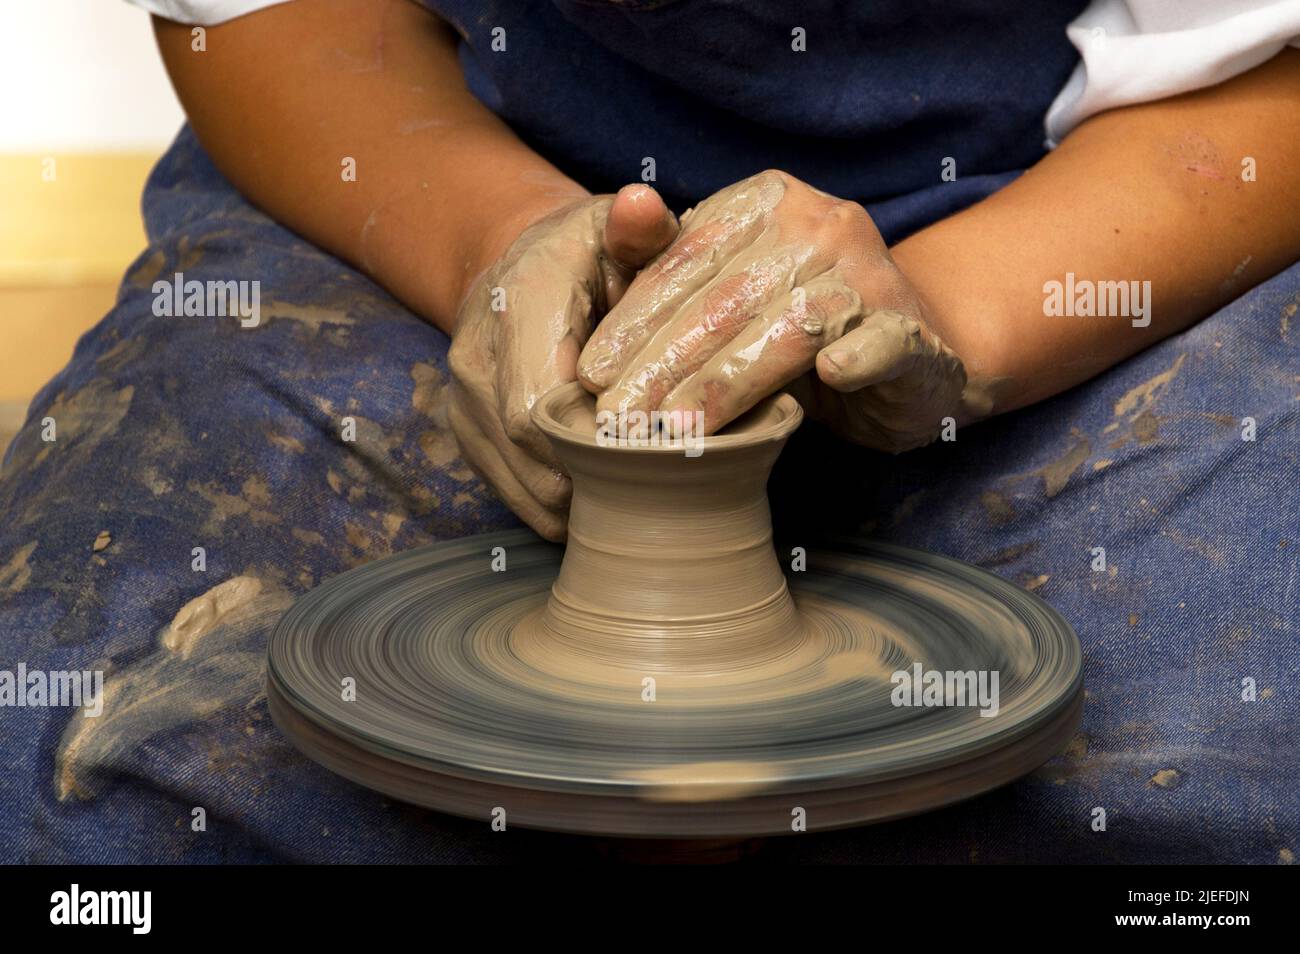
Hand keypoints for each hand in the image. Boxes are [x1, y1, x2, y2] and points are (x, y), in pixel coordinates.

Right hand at [449, 185, 677, 539]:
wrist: (519, 265)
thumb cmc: (590, 252)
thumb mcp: (619, 228)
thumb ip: (641, 227)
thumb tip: (643, 206)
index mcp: (516, 304)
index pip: (543, 404)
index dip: (603, 440)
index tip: (660, 444)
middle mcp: (476, 360)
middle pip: (536, 456)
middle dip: (603, 477)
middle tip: (666, 477)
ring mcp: (464, 405)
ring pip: (528, 489)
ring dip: (586, 499)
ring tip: (642, 484)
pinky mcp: (470, 438)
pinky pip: (518, 497)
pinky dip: (566, 504)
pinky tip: (607, 486)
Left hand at [577, 170, 969, 451]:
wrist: (909, 350)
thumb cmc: (794, 321)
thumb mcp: (725, 288)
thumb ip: (666, 267)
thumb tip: (615, 234)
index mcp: (765, 201)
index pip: (686, 260)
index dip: (633, 321)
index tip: (589, 376)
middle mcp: (820, 224)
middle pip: (726, 298)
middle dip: (663, 365)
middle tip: (618, 420)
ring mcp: (871, 273)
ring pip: (788, 327)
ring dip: (727, 384)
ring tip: (676, 433)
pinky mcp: (912, 328)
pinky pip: (883, 340)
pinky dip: (860, 355)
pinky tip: (831, 377)